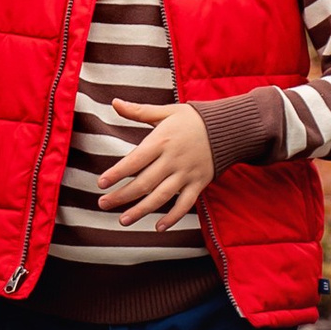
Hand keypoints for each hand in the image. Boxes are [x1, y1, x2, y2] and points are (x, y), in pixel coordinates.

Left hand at [99, 102, 214, 223]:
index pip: (135, 160)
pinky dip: (173, 217)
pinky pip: (186, 204)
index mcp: (162, 140)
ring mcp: (187, 174)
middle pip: (144, 182)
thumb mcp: (166, 111)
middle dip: (122, 195)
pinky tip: (159, 227)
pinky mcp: (199, 183)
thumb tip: (114, 102)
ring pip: (162, 197)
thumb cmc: (193, 119)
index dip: (117, 173)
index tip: (101, 183)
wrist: (230, 127)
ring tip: (123, 220)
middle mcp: (173, 159)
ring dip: (141, 210)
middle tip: (102, 204)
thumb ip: (139, 111)